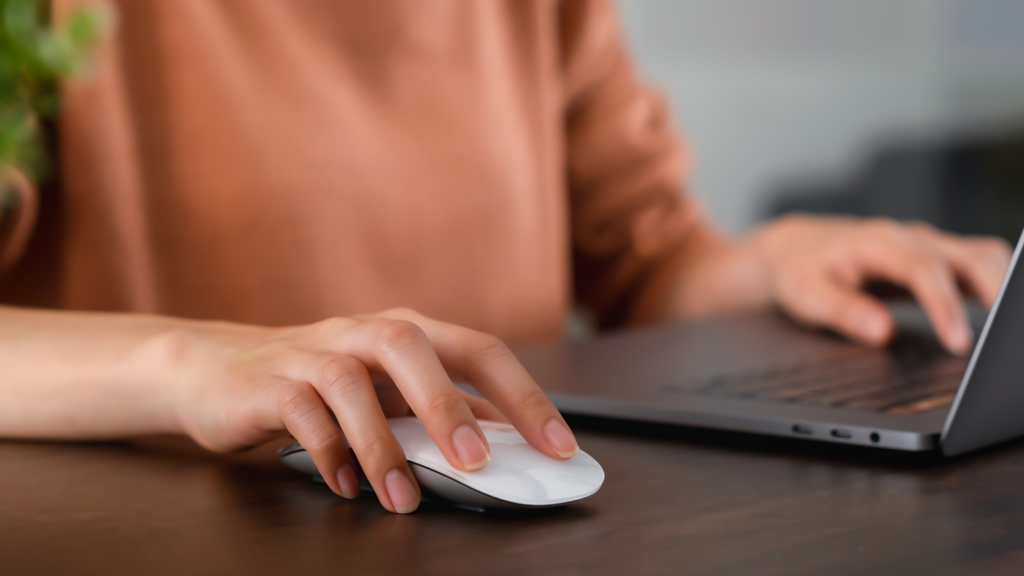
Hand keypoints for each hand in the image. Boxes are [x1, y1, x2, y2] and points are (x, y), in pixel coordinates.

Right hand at [156, 308, 578, 513]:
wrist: (217, 369)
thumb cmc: (319, 383)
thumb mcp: (387, 391)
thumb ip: (439, 408)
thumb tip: (505, 441)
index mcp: (405, 332)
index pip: (477, 349)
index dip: (522, 395)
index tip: (558, 447)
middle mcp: (360, 332)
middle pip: (409, 346)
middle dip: (446, 404)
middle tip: (476, 463)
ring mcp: (310, 353)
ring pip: (349, 382)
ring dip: (380, 444)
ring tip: (403, 498)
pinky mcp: (267, 383)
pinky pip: (300, 411)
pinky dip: (327, 451)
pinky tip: (347, 486)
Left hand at [753, 216, 1011, 353]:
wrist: (794, 248)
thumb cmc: (800, 270)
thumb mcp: (807, 295)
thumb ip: (844, 312)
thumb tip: (882, 332)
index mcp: (877, 242)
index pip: (925, 269)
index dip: (946, 306)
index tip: (959, 342)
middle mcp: (909, 238)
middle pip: (970, 256)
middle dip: (994, 292)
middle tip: (1002, 339)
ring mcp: (925, 245)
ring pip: (981, 256)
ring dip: (1000, 286)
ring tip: (1005, 330)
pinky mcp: (932, 257)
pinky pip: (976, 264)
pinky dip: (993, 285)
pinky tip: (998, 315)